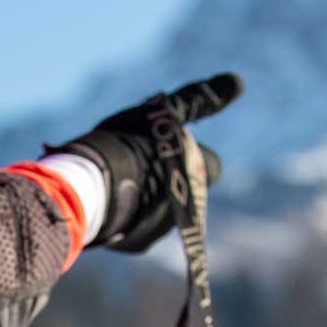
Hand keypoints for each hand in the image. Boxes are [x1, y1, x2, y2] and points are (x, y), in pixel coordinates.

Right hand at [50, 72, 242, 252]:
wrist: (88, 186)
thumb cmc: (129, 143)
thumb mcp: (165, 113)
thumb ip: (200, 99)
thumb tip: (238, 81)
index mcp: (199, 180)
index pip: (211, 166)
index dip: (193, 153)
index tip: (169, 144)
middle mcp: (187, 211)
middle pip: (184, 189)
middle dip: (167, 177)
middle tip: (137, 158)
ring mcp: (161, 230)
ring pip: (158, 210)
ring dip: (145, 196)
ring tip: (116, 176)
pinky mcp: (134, 244)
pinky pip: (134, 226)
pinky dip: (125, 214)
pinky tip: (106, 197)